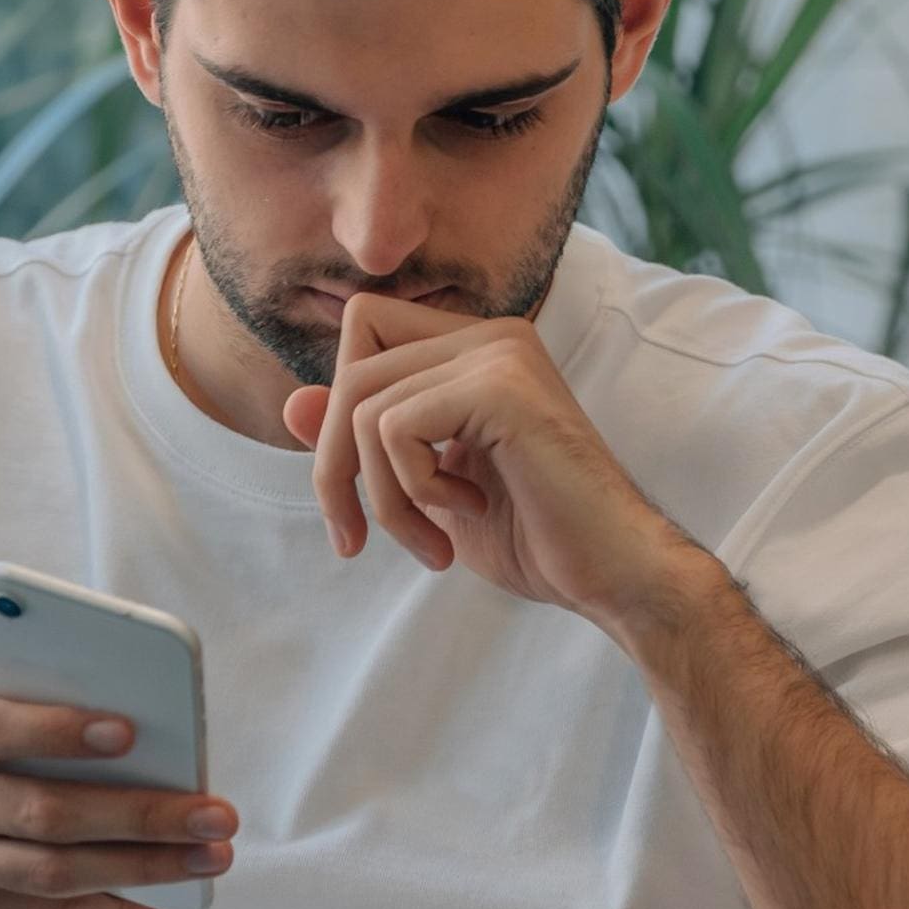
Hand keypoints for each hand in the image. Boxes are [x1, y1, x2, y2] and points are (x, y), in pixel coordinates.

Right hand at [0, 658, 238, 908]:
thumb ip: (7, 682)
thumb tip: (112, 677)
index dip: (54, 729)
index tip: (128, 731)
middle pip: (40, 813)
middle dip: (139, 815)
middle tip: (216, 812)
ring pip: (51, 874)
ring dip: (142, 869)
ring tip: (210, 856)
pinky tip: (168, 899)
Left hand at [279, 293, 711, 629]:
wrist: (616, 573)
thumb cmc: (538, 536)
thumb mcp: (428, 489)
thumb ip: (368, 441)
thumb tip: (292, 402)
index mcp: (479, 348)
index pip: (363, 336)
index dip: (341, 415)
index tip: (359, 498)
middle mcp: (490, 334)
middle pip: (353, 367)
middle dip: (337, 466)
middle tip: (360, 538)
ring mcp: (498, 353)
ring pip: (364, 403)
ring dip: (381, 495)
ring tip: (432, 541)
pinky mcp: (500, 386)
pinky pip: (393, 427)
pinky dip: (410, 489)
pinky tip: (467, 512)